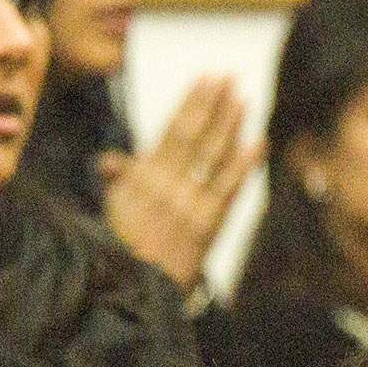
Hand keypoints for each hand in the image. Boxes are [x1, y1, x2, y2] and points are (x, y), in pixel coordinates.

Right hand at [95, 75, 261, 288]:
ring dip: (230, 124)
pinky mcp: (207, 225)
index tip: (205, 78)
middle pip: (194, 135)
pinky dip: (244, 165)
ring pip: (213, 155)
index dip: (190, 102)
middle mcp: (165, 185)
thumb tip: (109, 161)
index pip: (170, 130)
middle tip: (229, 75)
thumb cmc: (124, 250)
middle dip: (212, 103)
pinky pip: (228, 189)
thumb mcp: (114, 211)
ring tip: (243, 98)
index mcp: (143, 177)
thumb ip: (119, 181)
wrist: (137, 291)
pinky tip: (258, 142)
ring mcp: (188, 203)